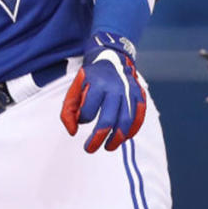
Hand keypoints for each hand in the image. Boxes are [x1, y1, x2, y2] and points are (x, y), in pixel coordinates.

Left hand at [60, 32, 146, 152]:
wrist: (112, 59)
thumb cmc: (91, 80)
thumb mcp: (74, 89)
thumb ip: (67, 111)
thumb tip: (73, 132)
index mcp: (97, 84)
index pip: (88, 112)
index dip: (82, 120)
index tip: (81, 120)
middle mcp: (115, 88)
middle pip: (108, 120)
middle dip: (98, 139)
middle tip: (90, 149)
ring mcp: (129, 92)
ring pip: (126, 121)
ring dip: (117, 139)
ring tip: (108, 147)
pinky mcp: (140, 95)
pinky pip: (139, 117)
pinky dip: (132, 130)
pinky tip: (124, 138)